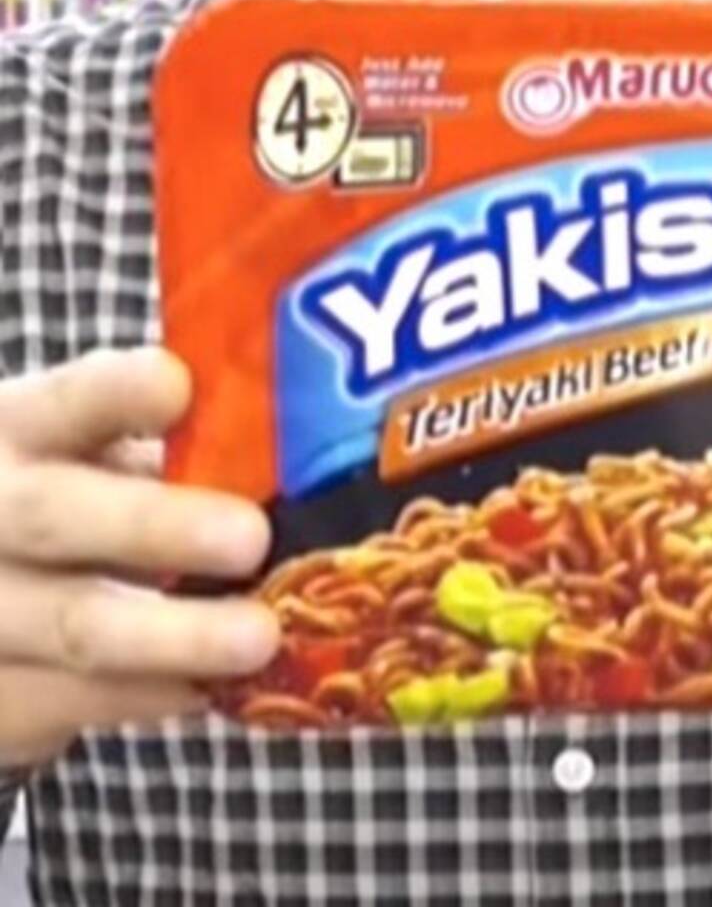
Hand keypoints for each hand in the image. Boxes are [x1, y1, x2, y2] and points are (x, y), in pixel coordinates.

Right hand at [0, 349, 278, 766]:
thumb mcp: (99, 456)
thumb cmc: (74, 498)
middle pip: (58, 515)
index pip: (68, 400)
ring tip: (260, 638)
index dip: (117, 393)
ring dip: (176, 635)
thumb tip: (305, 458)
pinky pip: (78, 699)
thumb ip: (177, 451)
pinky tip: (219, 687)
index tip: (178, 388)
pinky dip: (156, 694)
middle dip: (157, 527)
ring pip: (75, 624)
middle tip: (250, 539)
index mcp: (20, 430)